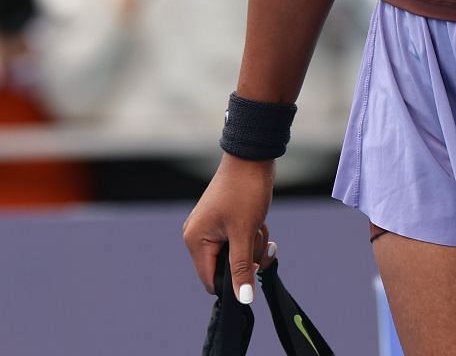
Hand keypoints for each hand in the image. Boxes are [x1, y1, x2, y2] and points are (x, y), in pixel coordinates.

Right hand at [184, 154, 276, 300]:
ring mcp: (211, 228)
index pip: (210, 280)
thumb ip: (242, 268)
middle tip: (258, 238)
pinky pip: (239, 240)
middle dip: (247, 257)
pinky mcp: (224, 221)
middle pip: (225, 267)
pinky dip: (252, 235)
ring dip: (253, 244)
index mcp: (196, 240)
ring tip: (259, 225)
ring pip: (236, 254)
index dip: (233, 281)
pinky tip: (260, 222)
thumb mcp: (246, 233)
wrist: (253, 157)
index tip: (253, 268)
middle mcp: (198, 235)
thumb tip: (243, 299)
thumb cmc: (245, 191)